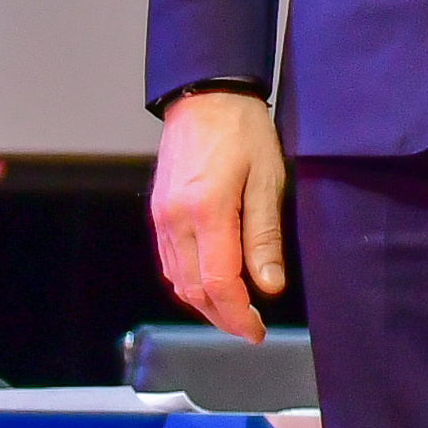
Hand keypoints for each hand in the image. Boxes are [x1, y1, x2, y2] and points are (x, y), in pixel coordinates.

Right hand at [150, 89, 286, 342]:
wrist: (206, 96)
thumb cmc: (244, 131)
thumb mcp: (268, 179)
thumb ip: (265, 236)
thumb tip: (268, 285)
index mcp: (206, 211)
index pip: (218, 282)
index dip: (237, 315)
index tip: (256, 331)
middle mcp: (175, 220)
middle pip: (193, 289)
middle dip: (221, 317)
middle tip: (249, 329)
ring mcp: (162, 217)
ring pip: (177, 280)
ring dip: (204, 303)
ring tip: (235, 313)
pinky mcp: (158, 212)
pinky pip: (169, 261)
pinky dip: (189, 282)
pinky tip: (211, 284)